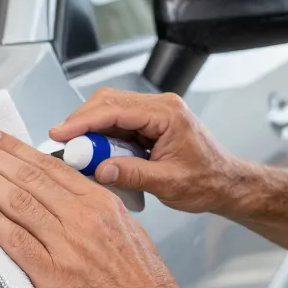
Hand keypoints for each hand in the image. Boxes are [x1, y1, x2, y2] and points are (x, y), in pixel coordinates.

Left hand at [0, 126, 192, 287]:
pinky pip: (15, 239)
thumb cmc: (139, 276)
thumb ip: (91, 203)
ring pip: (18, 200)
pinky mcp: (52, 272)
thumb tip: (60, 189)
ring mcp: (66, 243)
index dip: (16, 148)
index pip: (48, 165)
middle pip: (28, 176)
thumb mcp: (123, 224)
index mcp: (99, 200)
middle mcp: (81, 216)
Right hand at [49, 88, 254, 214]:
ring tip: (80, 155)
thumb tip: (100, 170)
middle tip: (64, 145)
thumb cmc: (207, 181)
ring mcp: (154, 114)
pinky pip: (118, 124)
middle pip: (108, 103)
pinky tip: (96, 155)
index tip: (61, 133)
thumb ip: (133, 174)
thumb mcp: (169, 183)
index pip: (116, 110)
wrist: (226, 184)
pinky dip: (103, 138)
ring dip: (91, 131)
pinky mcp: (149, 124)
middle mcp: (160, 107)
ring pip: (110, 111)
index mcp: (168, 114)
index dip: (83, 121)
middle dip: (82, 123)